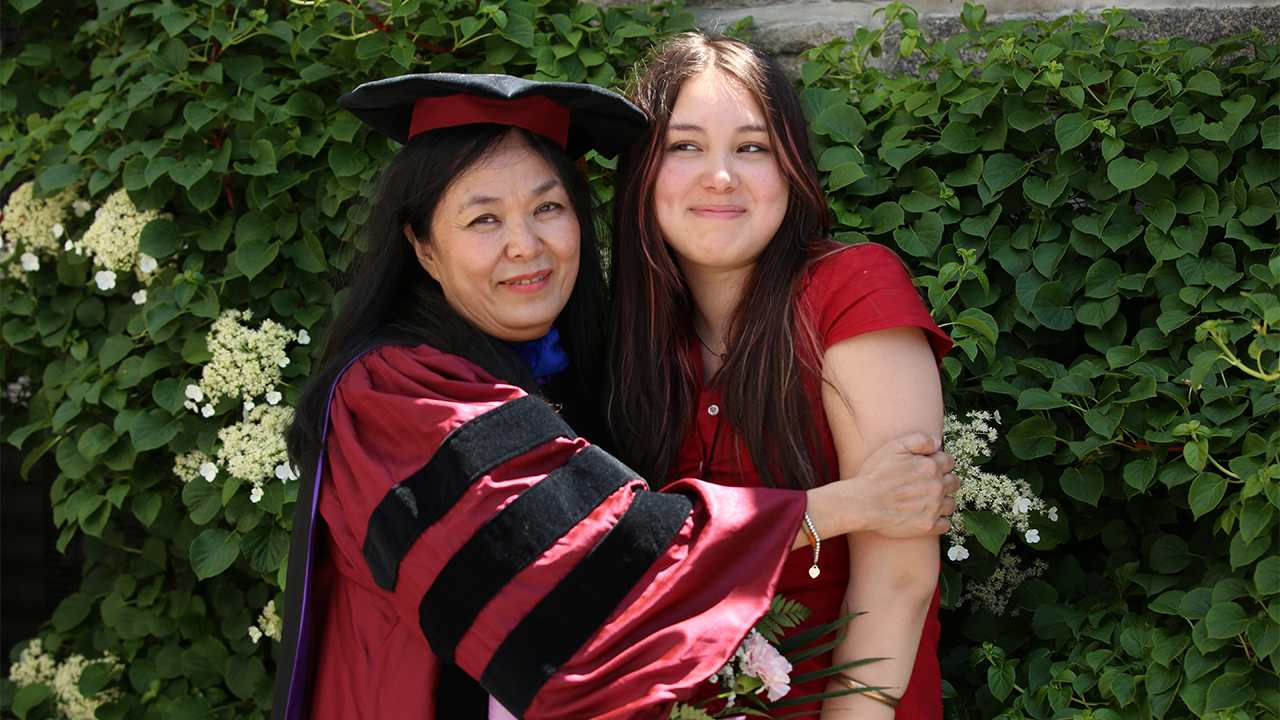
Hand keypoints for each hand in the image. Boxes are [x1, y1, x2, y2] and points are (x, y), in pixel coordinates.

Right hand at [806, 433, 957, 539]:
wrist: (864, 502)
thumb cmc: (875, 474)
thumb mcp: (894, 447)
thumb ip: (919, 440)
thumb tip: (937, 442)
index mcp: (930, 466)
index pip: (950, 461)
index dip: (941, 462)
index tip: (932, 467)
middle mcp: (936, 487)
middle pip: (954, 482)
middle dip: (945, 481)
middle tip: (930, 484)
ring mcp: (934, 508)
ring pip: (952, 504)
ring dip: (944, 501)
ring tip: (930, 501)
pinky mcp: (928, 526)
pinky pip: (946, 524)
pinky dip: (940, 521)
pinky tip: (929, 516)